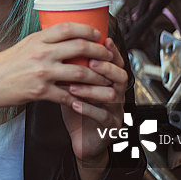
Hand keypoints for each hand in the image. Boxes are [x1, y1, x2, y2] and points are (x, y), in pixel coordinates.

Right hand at [0, 22, 114, 125]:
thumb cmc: (5, 66)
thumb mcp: (24, 46)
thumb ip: (44, 42)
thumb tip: (65, 38)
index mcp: (37, 39)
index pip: (67, 28)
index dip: (87, 30)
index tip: (98, 35)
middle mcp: (41, 53)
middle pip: (79, 48)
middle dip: (99, 52)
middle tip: (108, 56)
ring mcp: (42, 73)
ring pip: (80, 72)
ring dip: (97, 77)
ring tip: (105, 79)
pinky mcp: (41, 92)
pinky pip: (68, 96)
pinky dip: (81, 99)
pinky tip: (88, 100)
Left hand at [60, 37, 128, 179]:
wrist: (83, 139)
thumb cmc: (79, 109)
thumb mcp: (75, 85)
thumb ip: (73, 68)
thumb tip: (60, 45)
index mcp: (110, 82)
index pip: (116, 62)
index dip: (111, 51)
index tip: (104, 40)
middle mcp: (117, 94)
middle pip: (120, 76)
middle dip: (105, 68)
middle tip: (90, 62)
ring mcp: (116, 110)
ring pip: (112, 95)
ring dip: (92, 89)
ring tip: (74, 86)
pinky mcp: (110, 127)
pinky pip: (103, 116)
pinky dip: (88, 109)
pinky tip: (74, 104)